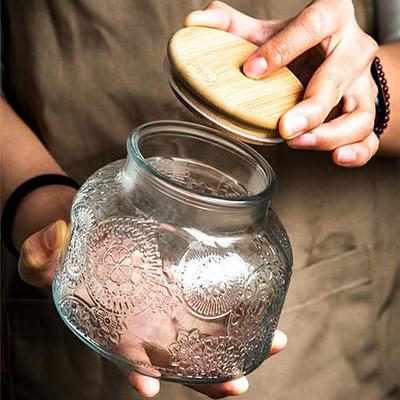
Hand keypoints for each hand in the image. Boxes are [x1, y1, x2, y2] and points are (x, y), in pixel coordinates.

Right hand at [18, 221, 287, 397]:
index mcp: (113, 321)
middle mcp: (145, 317)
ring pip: (204, 330)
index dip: (136, 371)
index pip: (124, 352)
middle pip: (178, 354)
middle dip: (208, 374)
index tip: (148, 387)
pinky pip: (211, 297)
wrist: (92, 234)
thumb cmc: (68, 253)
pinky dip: (235, 307)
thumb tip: (52, 239)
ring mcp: (168, 300)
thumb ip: (42, 254)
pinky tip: (259, 308)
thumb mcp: (45, 255)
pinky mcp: (182, 279)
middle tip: (238, 384)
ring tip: (272, 344)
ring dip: (237, 341)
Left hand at [184, 0, 378, 166]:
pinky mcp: (364, 114)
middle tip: (285, 126)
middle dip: (312, 106)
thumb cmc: (298, 46)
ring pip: (359, 115)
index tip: (251, 71)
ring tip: (300, 143)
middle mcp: (352, 52)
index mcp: (331, 19)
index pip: (313, 26)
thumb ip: (231, 27)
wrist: (333, 58)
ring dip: (331, 134)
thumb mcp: (267, 32)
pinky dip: (357, 152)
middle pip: (337, 79)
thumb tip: (193, 25)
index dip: (283, 49)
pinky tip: (338, 158)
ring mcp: (361, 87)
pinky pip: (370, 137)